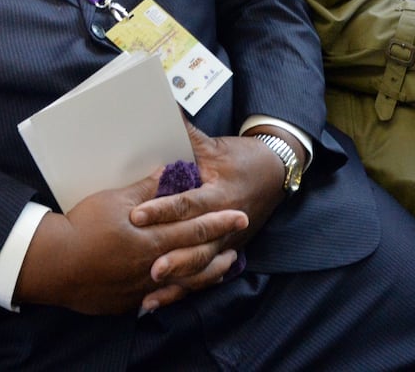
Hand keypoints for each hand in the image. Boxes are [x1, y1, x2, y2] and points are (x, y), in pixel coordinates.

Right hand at [14, 168, 246, 314]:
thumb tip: (169, 172)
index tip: (240, 215)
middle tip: (241, 235)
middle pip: (196, 255)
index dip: (220, 221)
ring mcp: (143, 287)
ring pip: (186, 281)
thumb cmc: (81, 229)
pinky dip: (180, 290)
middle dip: (221, 243)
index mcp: (152, 240)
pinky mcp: (129, 300)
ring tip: (226, 264)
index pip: (195, 229)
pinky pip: (163, 297)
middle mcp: (154, 266)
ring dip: (209, 272)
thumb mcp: (114, 200)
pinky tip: (186, 286)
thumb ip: (146, 189)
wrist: (54, 265)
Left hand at [129, 120, 286, 307]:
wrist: (276, 173)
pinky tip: (155, 303)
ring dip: (177, 280)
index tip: (138, 216)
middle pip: (196, 243)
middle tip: (146, 265)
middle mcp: (226, 222)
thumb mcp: (215, 145)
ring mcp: (228, 241)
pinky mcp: (226, 253)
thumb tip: (163, 110)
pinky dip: (181, 291)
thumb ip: (186, 135)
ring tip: (150, 291)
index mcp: (220, 194)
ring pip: (201, 267)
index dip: (164, 210)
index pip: (189, 204)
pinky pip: (202, 277)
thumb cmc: (242, 158)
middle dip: (172, 255)